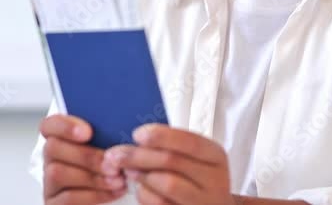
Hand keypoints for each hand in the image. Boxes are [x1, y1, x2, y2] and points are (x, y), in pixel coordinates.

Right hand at [39, 114, 127, 203]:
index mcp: (61, 138)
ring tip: (117, 179)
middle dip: (87, 156)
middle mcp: (51, 159)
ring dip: (92, 177)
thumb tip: (120, 126)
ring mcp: (49, 182)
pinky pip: (67, 198)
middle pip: (53, 148)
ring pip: (58, 173)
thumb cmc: (112, 165)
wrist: (117, 201)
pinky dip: (93, 195)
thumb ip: (107, 134)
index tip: (88, 132)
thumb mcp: (109, 146)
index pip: (49, 125)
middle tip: (113, 163)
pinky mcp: (54, 203)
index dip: (64, 125)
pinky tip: (114, 191)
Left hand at [102, 124, 232, 204]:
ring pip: (167, 184)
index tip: (137, 134)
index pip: (189, 141)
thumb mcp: (194, 158)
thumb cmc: (196, 178)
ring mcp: (203, 202)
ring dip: (141, 176)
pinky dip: (145, 194)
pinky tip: (140, 189)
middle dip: (139, 156)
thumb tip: (138, 139)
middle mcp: (214, 179)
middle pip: (172, 161)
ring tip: (128, 171)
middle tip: (116, 155)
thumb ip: (172, 147)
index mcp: (215, 156)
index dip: (161, 136)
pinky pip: (160, 204)